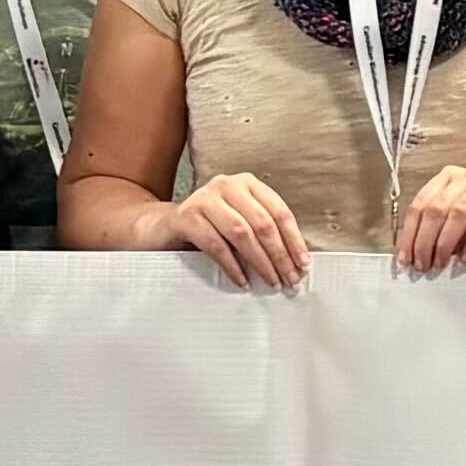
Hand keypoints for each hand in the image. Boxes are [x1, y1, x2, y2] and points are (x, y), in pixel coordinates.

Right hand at [157, 174, 314, 294]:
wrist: (162, 227)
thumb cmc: (208, 228)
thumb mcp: (238, 223)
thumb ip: (262, 233)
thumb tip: (294, 262)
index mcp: (247, 184)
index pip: (279, 211)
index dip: (294, 240)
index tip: (303, 264)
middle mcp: (227, 185)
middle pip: (263, 223)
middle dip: (280, 255)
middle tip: (289, 279)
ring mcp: (204, 199)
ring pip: (242, 233)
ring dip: (260, 262)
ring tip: (271, 282)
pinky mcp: (186, 216)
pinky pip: (216, 244)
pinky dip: (232, 266)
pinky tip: (243, 281)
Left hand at [396, 166, 465, 276]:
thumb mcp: (460, 218)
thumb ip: (439, 227)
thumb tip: (415, 254)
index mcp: (449, 177)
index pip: (420, 204)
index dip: (409, 234)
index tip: (404, 259)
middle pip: (436, 208)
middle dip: (424, 241)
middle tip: (422, 265)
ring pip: (458, 213)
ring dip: (444, 243)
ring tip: (439, 263)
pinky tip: (465, 258)